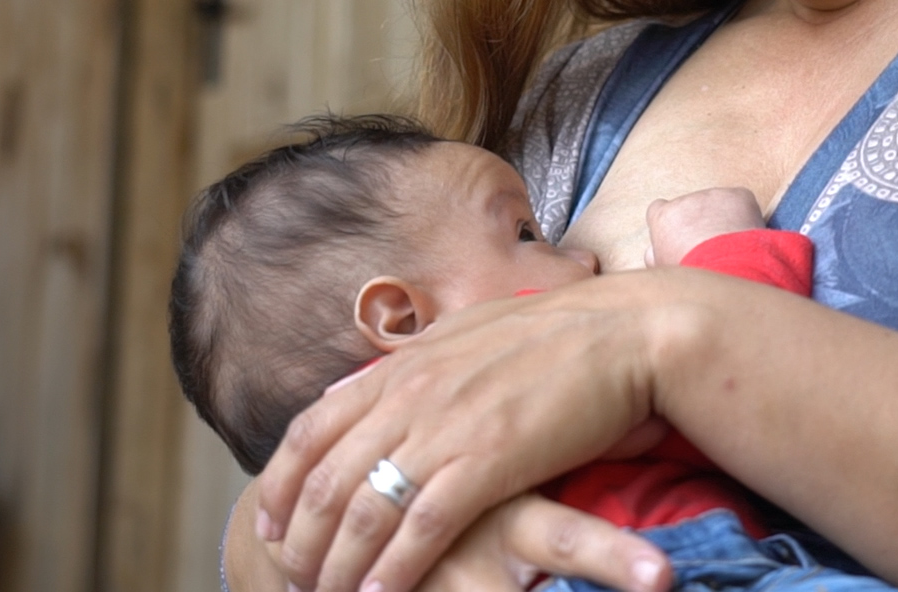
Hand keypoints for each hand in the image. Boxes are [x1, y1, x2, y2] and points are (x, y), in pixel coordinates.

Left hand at [253, 273, 691, 591]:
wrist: (626, 331)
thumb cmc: (557, 336)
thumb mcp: (466, 336)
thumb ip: (412, 366)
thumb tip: (363, 386)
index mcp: (404, 363)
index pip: (314, 427)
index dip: (284, 481)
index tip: (271, 520)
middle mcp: (411, 393)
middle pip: (328, 477)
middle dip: (302, 538)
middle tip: (290, 575)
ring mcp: (446, 426)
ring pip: (365, 509)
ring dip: (338, 564)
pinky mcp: (488, 461)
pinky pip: (422, 527)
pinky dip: (393, 569)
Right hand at [645, 188, 764, 266]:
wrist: (727, 270)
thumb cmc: (693, 277)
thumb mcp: (665, 270)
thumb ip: (655, 256)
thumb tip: (652, 253)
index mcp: (663, 217)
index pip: (660, 209)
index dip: (672, 223)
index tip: (680, 236)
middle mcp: (686, 201)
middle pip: (692, 208)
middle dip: (700, 223)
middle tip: (711, 247)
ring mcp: (713, 196)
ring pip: (718, 205)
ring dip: (723, 220)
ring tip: (731, 246)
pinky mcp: (738, 196)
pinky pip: (741, 202)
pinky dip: (744, 215)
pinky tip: (746, 237)